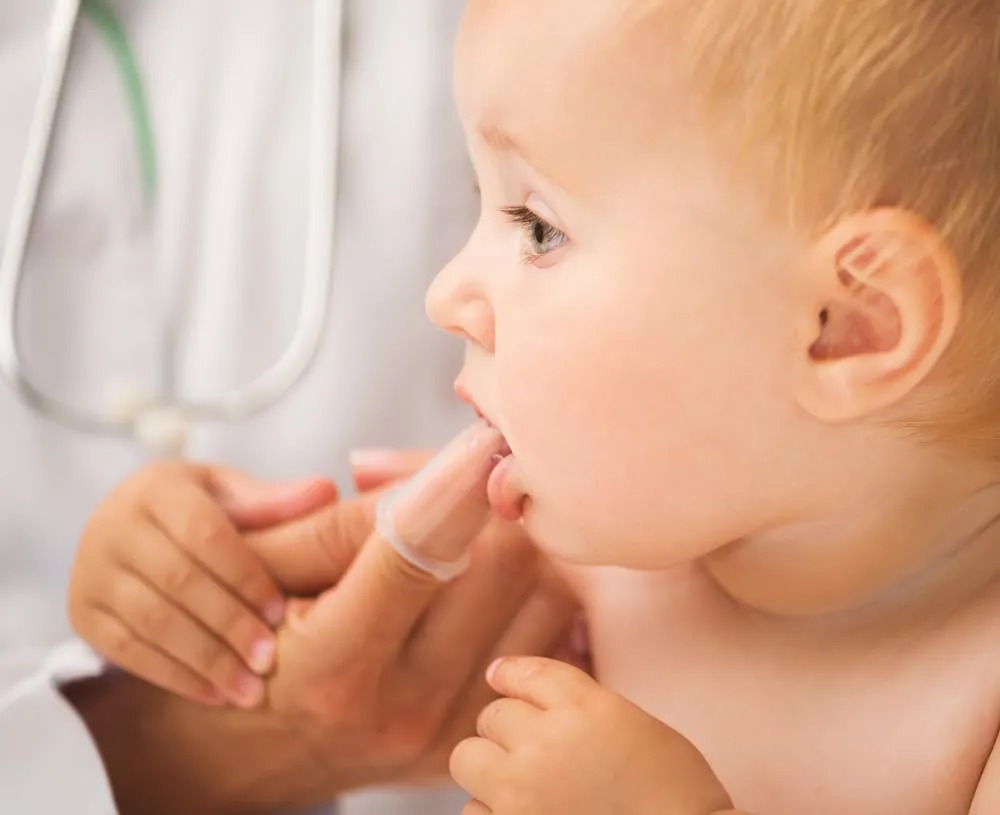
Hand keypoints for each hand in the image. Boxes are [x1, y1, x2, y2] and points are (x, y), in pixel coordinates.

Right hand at [68, 461, 336, 706]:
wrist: (131, 529)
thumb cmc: (198, 510)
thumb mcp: (231, 495)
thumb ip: (274, 501)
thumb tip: (327, 492)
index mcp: (158, 488)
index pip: (204, 534)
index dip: (245, 574)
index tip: (282, 610)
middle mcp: (113, 526)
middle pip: (178, 582)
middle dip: (228, 624)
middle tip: (269, 659)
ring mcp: (91, 572)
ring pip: (152, 622)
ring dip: (204, 659)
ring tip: (249, 689)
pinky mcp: (83, 614)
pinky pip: (128, 651)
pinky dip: (174, 676)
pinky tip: (215, 694)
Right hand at [232, 427, 581, 805]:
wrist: (261, 749)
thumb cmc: (251, 643)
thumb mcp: (261, 576)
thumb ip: (332, 523)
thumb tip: (420, 475)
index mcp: (333, 665)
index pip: (418, 553)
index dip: (455, 484)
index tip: (481, 438)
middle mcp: (401, 708)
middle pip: (505, 563)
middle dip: (496, 504)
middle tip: (479, 477)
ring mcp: (450, 729)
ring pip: (547, 597)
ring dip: (526, 547)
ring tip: (485, 530)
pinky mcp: (482, 733)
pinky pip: (557, 641)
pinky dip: (539, 599)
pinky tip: (500, 587)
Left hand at [450, 657, 734, 814]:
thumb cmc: (670, 790)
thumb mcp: (632, 723)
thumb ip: (576, 701)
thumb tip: (502, 676)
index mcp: (584, 707)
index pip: (525, 674)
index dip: (512, 678)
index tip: (503, 679)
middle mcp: (546, 742)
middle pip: (491, 717)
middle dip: (507, 732)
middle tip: (535, 754)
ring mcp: (522, 792)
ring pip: (468, 759)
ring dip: (491, 772)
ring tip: (526, 790)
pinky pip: (472, 811)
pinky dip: (492, 812)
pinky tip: (524, 814)